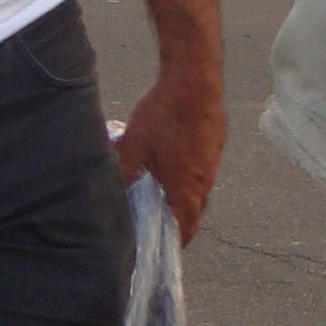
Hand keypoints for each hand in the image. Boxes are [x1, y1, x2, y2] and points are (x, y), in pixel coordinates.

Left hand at [112, 67, 224, 240]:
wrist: (194, 78)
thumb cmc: (164, 114)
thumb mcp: (132, 147)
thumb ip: (122, 175)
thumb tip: (109, 195)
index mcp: (186, 188)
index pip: (185, 229)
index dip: (174, 243)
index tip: (162, 248)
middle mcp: (205, 180)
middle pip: (192, 211)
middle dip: (176, 219)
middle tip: (156, 220)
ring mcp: (213, 161)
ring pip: (198, 188)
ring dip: (181, 193)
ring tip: (159, 188)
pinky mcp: (215, 143)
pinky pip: (203, 168)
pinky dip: (188, 172)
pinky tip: (170, 158)